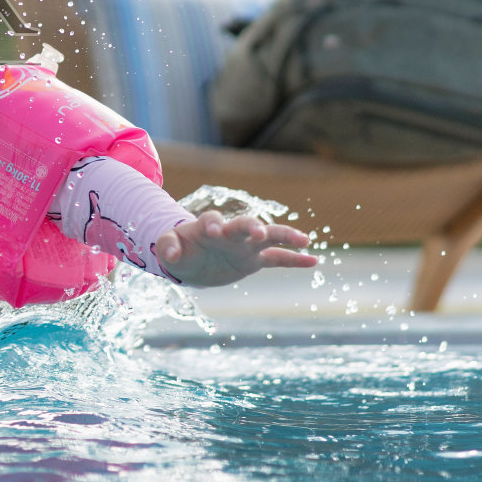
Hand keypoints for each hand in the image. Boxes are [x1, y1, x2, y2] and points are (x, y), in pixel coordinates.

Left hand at [153, 210, 318, 286]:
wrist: (191, 261)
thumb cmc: (179, 249)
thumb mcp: (168, 248)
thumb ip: (167, 246)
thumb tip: (171, 255)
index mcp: (207, 226)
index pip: (213, 220)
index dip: (214, 224)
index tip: (215, 231)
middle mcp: (230, 233)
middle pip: (245, 224)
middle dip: (252, 226)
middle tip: (259, 232)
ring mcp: (244, 246)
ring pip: (269, 237)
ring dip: (285, 236)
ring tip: (306, 239)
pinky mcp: (253, 261)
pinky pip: (277, 259)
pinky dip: (294, 260)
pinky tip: (314, 261)